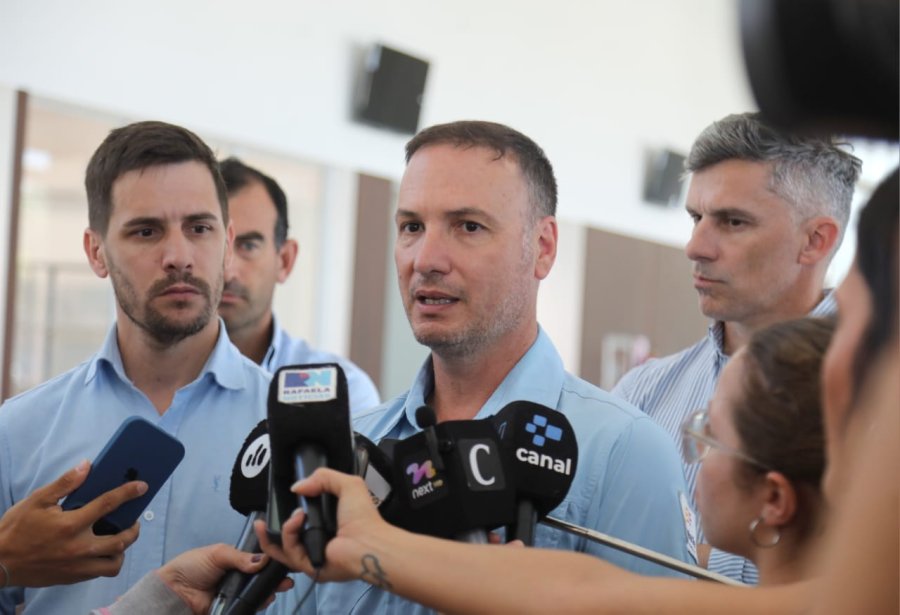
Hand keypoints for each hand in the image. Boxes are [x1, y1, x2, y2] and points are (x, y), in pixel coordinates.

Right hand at [0, 460, 144, 586]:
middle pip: (121, 540)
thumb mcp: (37, 500)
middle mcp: (78, 547)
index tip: (142, 486)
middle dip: (134, 529)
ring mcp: (77, 566)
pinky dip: (107, 562)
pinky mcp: (72, 577)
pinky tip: (102, 550)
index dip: (128, 492)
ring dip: (122, 550)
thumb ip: (65, 483)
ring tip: (119, 539)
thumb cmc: (16, 529)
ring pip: (114, 563)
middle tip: (133, 521)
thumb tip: (87, 465)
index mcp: (70, 525)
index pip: (108, 504)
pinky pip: (100, 572)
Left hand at [154, 544, 291, 613]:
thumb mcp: (217, 553)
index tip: (284, 562)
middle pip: (261, 578)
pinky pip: (247, 606)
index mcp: (235, 561)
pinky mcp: (232, 608)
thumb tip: (263, 560)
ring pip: (257, 593)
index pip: (258, 560)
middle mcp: (238, 578)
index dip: (271, 561)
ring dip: (269, 591)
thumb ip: (240, 556)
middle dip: (275, 578)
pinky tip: (265, 599)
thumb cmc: (191, 567)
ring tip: (279, 588)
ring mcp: (235, 594)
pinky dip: (257, 603)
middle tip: (286, 579)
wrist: (173, 592)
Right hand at [255, 468, 386, 581]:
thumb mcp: (347, 484)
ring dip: (282, 528)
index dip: (288, 516)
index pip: (300, 525)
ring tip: (295, 514)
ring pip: (282, 548)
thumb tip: (296, 488)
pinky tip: (297, 519)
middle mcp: (317, 543)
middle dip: (268, 533)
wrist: (368, 542)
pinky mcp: (308, 566)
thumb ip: (323, 477)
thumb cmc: (362, 516)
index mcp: (327, 526)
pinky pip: (289, 552)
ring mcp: (311, 557)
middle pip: (284, 541)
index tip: (280, 504)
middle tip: (260, 520)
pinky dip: (289, 534)